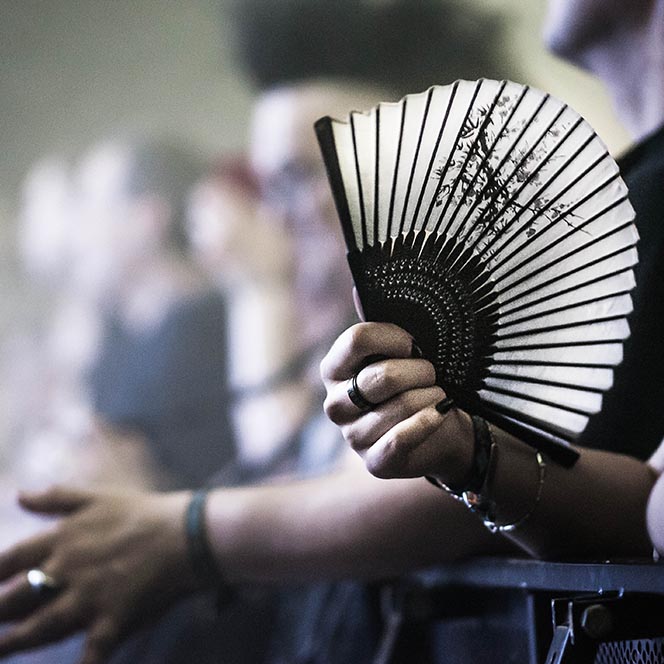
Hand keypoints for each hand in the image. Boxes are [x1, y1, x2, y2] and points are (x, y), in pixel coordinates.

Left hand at [0, 485, 193, 663]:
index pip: (11, 559)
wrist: (185, 534)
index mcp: (63, 538)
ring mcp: (88, 597)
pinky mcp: (112, 619)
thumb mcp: (98, 497)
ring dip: (15, 644)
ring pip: (40, 627)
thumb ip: (57, 498)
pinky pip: (91, 653)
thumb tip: (19, 495)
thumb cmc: (143, 513)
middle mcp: (68, 569)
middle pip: (17, 598)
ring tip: (0, 650)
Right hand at [321, 322, 473, 485]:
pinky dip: (425, 423)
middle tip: (432, 372)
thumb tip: (359, 287)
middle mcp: (336, 404)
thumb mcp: (401, 351)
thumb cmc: (416, 382)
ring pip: (396, 408)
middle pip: (380, 377)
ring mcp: (352, 436)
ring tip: (439, 395)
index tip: (414, 344)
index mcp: (335, 370)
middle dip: (419, 371)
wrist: (440, 428)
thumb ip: (380, 325)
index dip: (392, 338)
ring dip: (429, 397)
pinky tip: (439, 414)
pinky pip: (399, 440)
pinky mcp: (374, 462)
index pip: (355, 341)